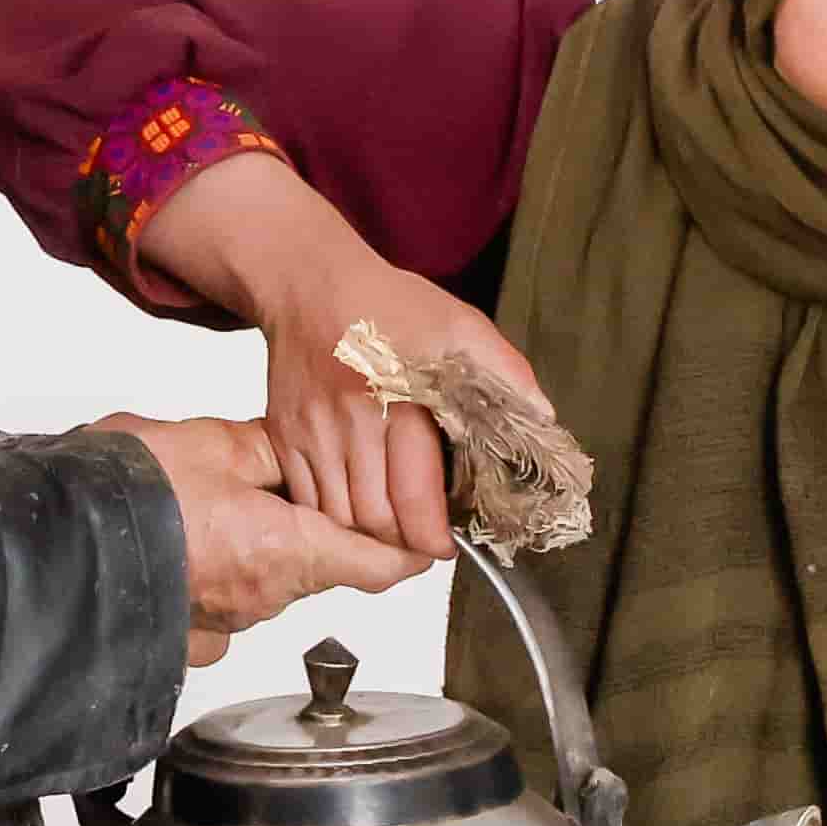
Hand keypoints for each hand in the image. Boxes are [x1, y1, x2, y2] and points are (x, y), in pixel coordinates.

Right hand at [96, 413, 424, 644]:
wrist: (53, 537)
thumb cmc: (128, 489)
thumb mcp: (214, 443)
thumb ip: (274, 453)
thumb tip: (304, 456)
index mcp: (288, 551)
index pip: (383, 566)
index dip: (407, 546)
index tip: (416, 528)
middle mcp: (265, 599)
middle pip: (326, 568)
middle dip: (321, 529)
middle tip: (290, 482)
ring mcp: (226, 625)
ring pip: (277, 585)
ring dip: (269, 549)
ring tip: (228, 503)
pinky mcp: (190, 638)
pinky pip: (229, 608)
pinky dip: (225, 577)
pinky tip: (197, 545)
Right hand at [267, 262, 557, 567]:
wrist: (310, 282)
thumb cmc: (387, 305)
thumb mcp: (459, 325)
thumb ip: (504, 372)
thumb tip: (541, 418)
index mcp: (400, 396)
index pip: (414, 496)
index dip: (433, 536)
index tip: (448, 543)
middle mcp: (349, 420)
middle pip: (375, 518)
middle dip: (404, 542)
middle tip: (425, 539)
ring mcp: (311, 431)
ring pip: (339, 517)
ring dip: (369, 534)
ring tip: (395, 528)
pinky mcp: (285, 436)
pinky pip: (307, 500)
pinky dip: (333, 517)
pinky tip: (358, 507)